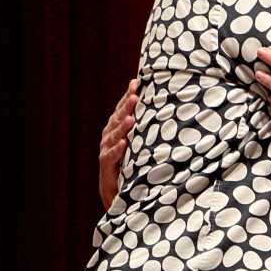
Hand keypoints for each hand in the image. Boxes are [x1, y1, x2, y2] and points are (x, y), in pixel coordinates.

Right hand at [99, 79, 136, 209]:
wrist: (117, 187)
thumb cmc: (131, 157)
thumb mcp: (139, 138)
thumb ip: (146, 122)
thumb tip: (165, 101)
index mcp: (117, 125)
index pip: (123, 107)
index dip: (128, 95)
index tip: (136, 83)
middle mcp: (110, 134)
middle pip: (119, 118)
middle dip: (127, 106)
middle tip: (135, 96)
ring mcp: (106, 148)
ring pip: (114, 134)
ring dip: (123, 126)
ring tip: (131, 118)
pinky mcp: (106, 164)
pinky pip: (111, 155)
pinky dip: (117, 149)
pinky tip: (124, 143)